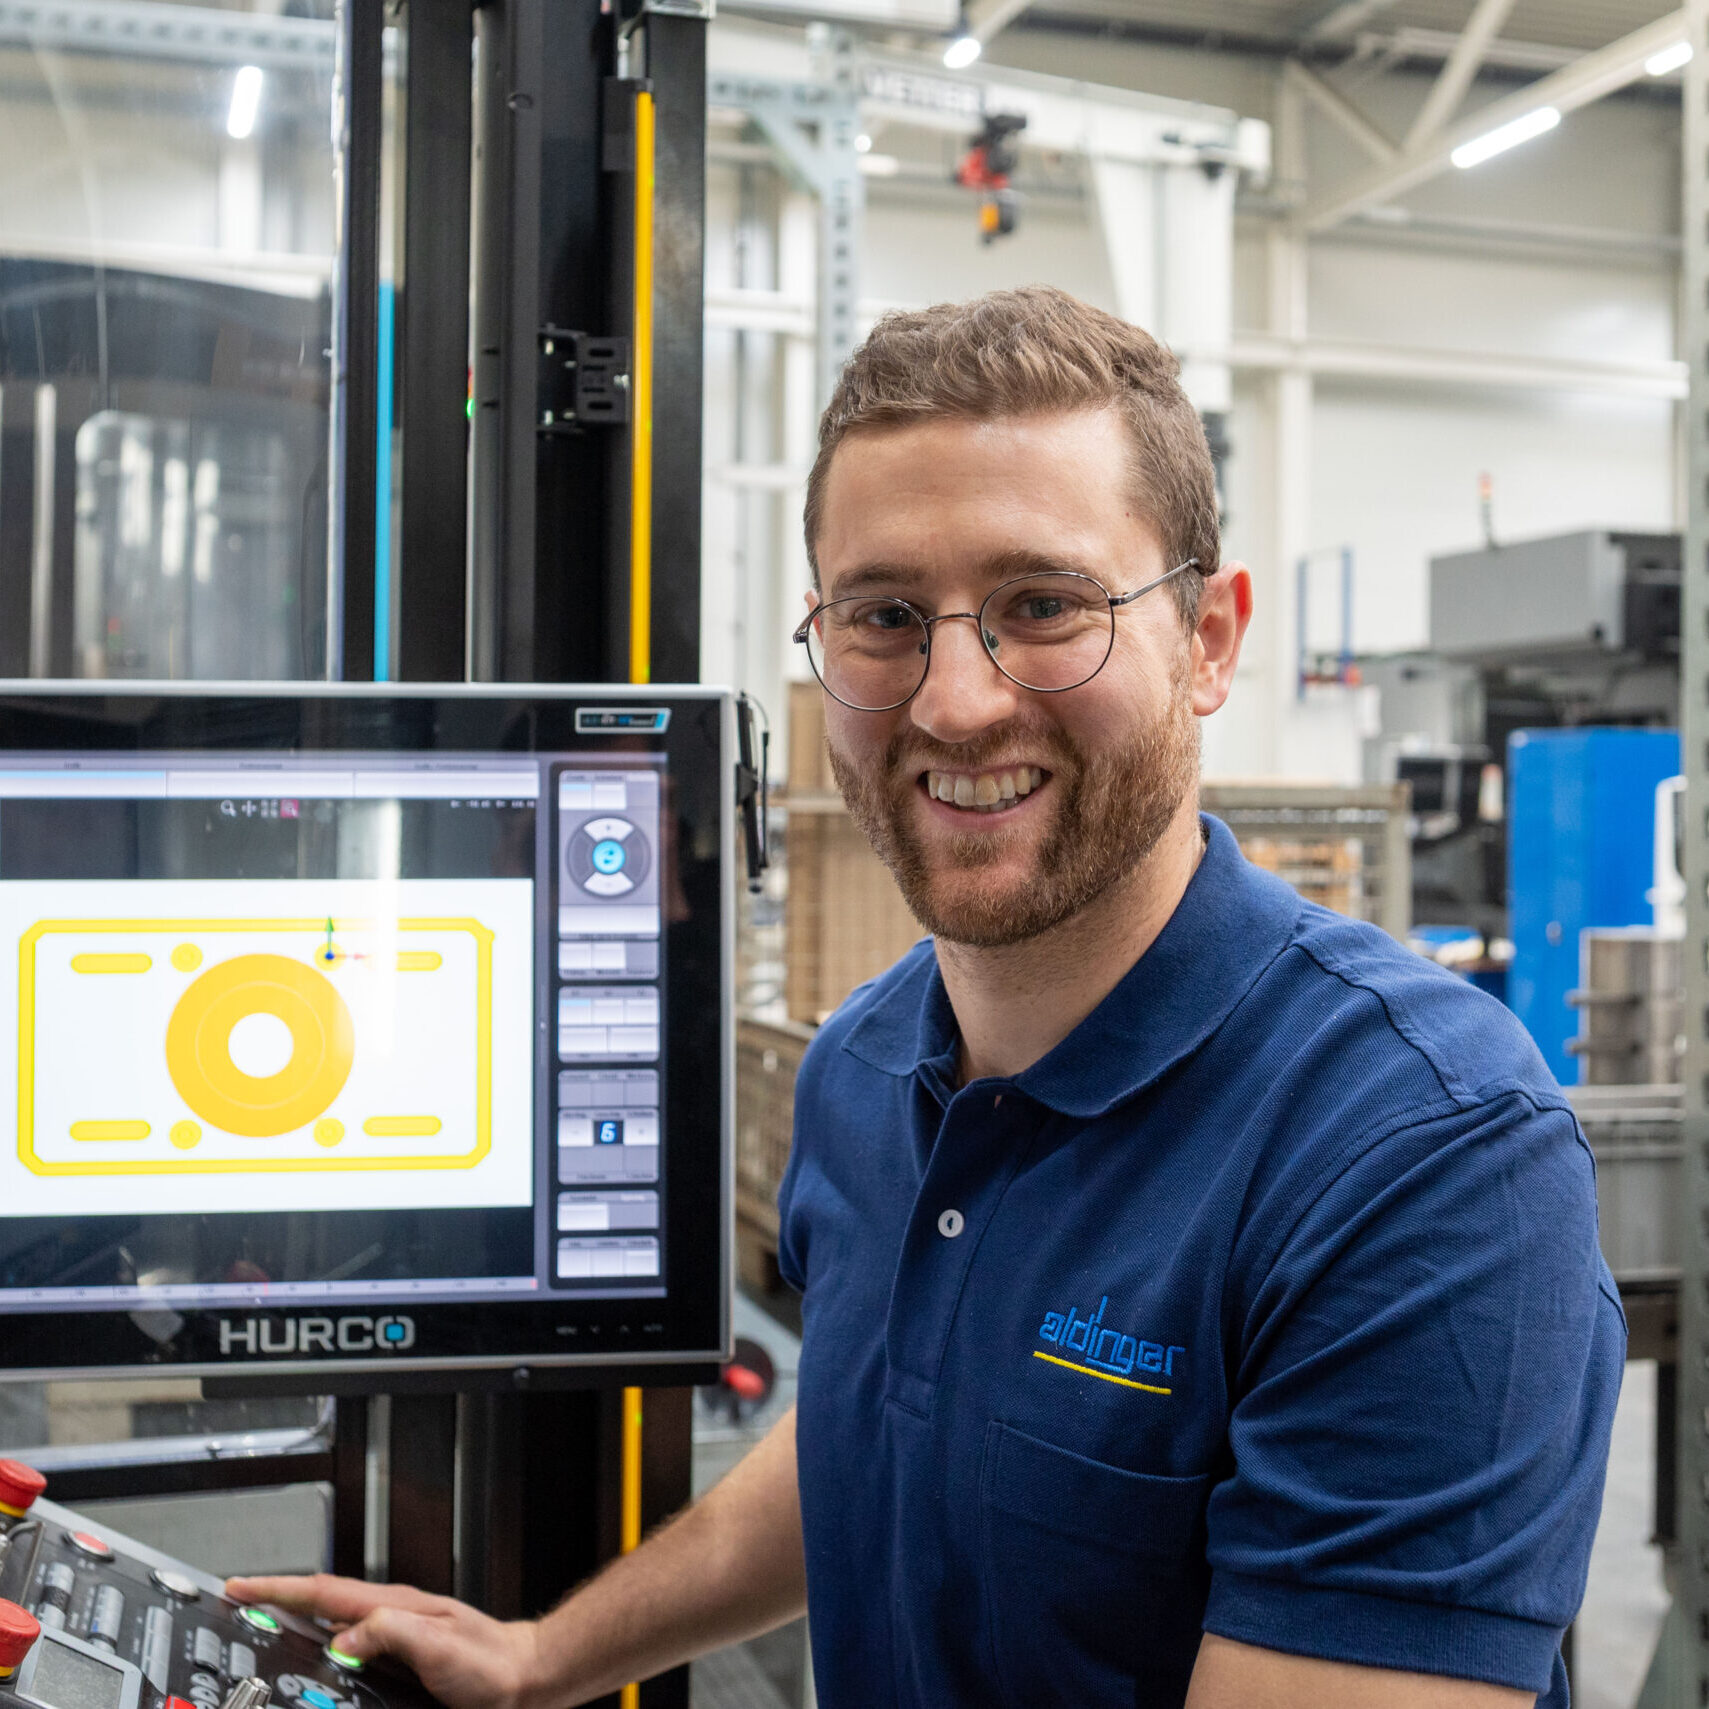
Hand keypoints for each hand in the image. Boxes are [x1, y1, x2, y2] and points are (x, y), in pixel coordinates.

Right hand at [224, 1576, 541, 1708]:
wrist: (522, 1678)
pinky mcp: (400, 1657)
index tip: (242, 1586)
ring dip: (298, 1625)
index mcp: (395, 1606)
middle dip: (278, 1602)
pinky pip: (351, 1649)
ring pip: (334, 1625)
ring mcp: (396, 1634)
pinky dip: (323, 1649)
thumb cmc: (489, 1663)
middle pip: (322, 1604)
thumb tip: (343, 1638)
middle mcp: (392, 1615)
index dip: (279, 1589)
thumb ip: (390, 1632)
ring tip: (264, 1630)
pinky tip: (316, 1660)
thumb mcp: (437, 1645)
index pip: (325, 1592)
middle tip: (240, 1606)